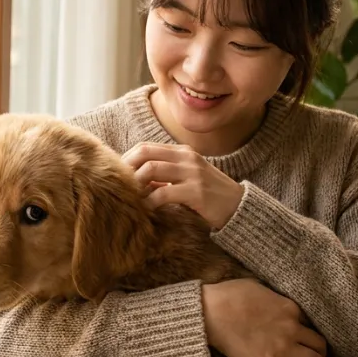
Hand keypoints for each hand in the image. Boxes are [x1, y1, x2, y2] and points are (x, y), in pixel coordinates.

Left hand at [122, 142, 244, 229]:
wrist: (240, 208)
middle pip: (144, 153)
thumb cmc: (209, 196)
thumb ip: (165, 177)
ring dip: (135, 184)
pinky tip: (146, 209)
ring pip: (151, 169)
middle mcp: (187, 158)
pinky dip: (149, 201)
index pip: (145, 147)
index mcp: (183, 152)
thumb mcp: (187, 180)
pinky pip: (163, 193)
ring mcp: (192, 173)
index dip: (127, 159)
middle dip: (126, 168)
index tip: (117, 176)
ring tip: (130, 197)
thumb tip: (135, 181)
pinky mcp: (196, 192)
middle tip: (118, 186)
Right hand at [201, 278, 337, 356]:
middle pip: (319, 342)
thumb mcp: (256, 286)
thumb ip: (270, 294)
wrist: (210, 313)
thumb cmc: (228, 295)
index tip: (310, 335)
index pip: (309, 321)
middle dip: (324, 351)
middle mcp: (292, 328)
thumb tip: (270, 297)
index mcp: (289, 308)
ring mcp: (283, 349)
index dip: (309, 328)